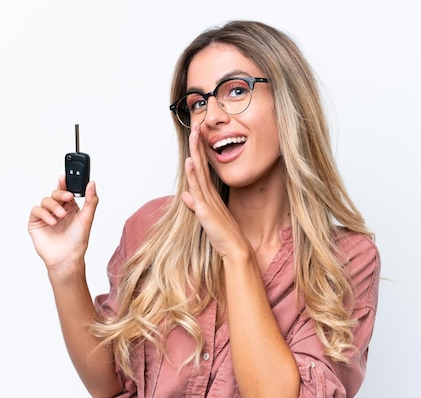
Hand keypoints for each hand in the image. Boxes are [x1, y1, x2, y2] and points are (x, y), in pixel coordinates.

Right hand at [28, 175, 98, 273]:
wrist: (67, 258)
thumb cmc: (77, 241)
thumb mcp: (87, 218)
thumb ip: (91, 200)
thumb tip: (92, 183)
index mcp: (70, 207)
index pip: (66, 190)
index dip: (65, 182)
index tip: (66, 177)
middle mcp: (57, 210)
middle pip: (55, 192)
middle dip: (61, 193)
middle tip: (68, 197)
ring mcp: (46, 216)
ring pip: (45, 200)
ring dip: (54, 205)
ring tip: (61, 216)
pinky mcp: (36, 223)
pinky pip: (36, 210)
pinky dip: (44, 214)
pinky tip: (52, 222)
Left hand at [181, 123, 248, 258]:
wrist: (234, 247)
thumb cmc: (223, 234)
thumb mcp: (205, 216)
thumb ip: (195, 204)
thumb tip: (185, 195)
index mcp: (210, 193)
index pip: (203, 168)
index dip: (199, 152)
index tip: (198, 136)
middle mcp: (209, 193)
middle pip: (201, 164)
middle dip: (198, 145)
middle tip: (197, 126)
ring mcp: (208, 199)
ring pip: (199, 172)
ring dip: (196, 153)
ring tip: (194, 135)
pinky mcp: (206, 209)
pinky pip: (198, 189)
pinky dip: (193, 174)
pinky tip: (190, 162)